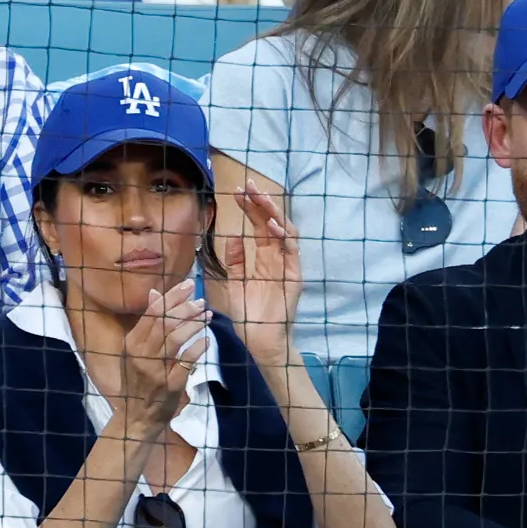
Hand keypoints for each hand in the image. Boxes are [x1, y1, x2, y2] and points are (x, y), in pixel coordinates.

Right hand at [119, 278, 210, 438]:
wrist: (136, 418)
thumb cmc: (138, 382)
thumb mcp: (136, 352)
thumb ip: (147, 324)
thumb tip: (155, 293)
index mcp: (131, 343)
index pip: (153, 312)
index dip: (172, 296)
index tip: (188, 285)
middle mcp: (140, 354)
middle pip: (165, 322)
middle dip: (186, 307)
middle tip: (201, 301)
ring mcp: (154, 370)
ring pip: (175, 338)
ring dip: (194, 324)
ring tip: (207, 315)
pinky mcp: (169, 385)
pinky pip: (186, 361)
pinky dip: (198, 347)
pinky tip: (207, 339)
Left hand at [217, 185, 303, 367]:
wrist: (259, 340)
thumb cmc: (249, 315)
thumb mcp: (235, 283)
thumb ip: (235, 261)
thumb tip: (232, 236)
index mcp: (264, 258)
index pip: (258, 226)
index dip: (250, 208)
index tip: (237, 193)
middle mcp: (277, 258)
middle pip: (271, 223)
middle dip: (261, 203)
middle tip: (248, 186)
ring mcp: (287, 266)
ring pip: (285, 232)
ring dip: (273, 214)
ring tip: (260, 199)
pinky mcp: (294, 277)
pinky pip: (291, 252)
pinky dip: (283, 237)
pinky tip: (271, 226)